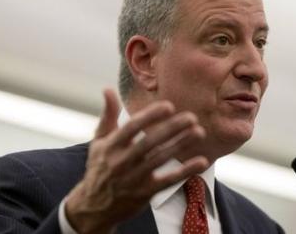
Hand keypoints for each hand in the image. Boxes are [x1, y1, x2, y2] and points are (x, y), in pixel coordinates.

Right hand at [65, 89, 208, 233]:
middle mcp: (122, 161)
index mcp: (111, 146)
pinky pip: (169, 180)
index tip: (168, 106)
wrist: (93, 206)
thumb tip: (108, 89)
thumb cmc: (99, 167)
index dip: (150, 116)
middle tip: (191, 117)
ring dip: (181, 145)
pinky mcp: (145, 192)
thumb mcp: (98, 141)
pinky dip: (185, 171)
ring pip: (161, 158)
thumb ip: (107, 115)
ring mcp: (134, 178)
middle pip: (150, 142)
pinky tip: (201, 161)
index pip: (132, 127)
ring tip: (199, 131)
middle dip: (172, 128)